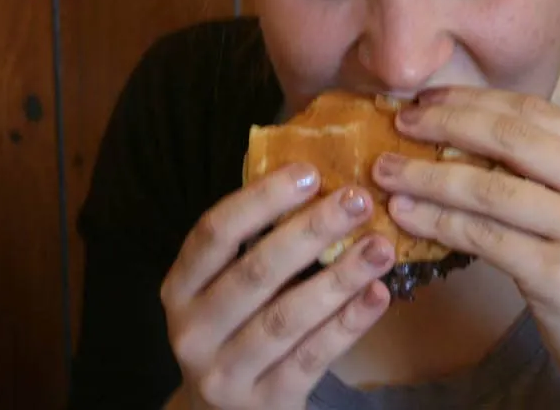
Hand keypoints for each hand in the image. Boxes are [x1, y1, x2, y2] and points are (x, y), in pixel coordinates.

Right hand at [160, 163, 395, 409]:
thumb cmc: (235, 331)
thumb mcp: (224, 290)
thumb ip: (256, 246)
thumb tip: (320, 184)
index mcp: (179, 288)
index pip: (214, 233)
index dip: (261, 199)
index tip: (309, 172)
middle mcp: (193, 331)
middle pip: (255, 272)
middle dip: (311, 232)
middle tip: (357, 201)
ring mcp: (226, 373)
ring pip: (287, 317)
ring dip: (340, 278)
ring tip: (380, 247)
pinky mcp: (265, 404)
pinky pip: (312, 357)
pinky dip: (348, 324)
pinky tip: (378, 294)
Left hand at [373, 87, 559, 409]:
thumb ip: (544, 165)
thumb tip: (458, 127)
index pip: (531, 110)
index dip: (470, 99)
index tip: (424, 97)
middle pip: (509, 138)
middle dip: (444, 125)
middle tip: (398, 122)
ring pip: (489, 188)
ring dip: (428, 176)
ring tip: (386, 171)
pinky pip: (483, 238)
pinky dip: (437, 222)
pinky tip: (406, 215)